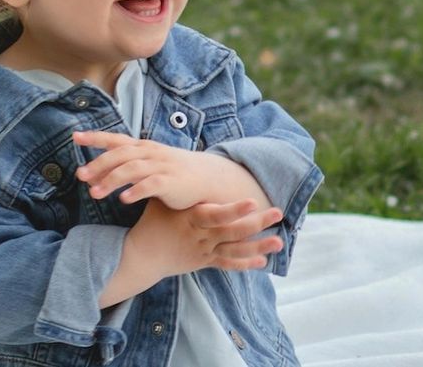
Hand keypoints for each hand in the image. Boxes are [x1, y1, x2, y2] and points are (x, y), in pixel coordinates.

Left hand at [74, 130, 221, 208]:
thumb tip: (93, 173)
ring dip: (111, 180)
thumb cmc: (172, 172)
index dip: (95, 137)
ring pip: (132, 169)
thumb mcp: (147, 164)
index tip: (75, 137)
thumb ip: (124, 165)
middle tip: (80, 176)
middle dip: (98, 164)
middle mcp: (150, 153)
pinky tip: (123, 199)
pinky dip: (136, 191)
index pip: (116, 139)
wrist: (207, 178)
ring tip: (94, 193)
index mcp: (142, 147)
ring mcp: (161, 166)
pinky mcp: (171, 182)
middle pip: (120, 155)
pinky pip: (151, 185)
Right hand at [130, 198, 284, 277]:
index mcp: (192, 218)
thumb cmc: (154, 220)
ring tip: (279, 241)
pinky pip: (228, 264)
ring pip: (235, 250)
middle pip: (232, 231)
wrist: (143, 255)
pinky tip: (264, 261)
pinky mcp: (206, 261)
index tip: (252, 201)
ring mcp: (205, 250)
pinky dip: (245, 264)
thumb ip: (173, 184)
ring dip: (258, 246)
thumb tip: (172, 157)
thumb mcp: (162, 200)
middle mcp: (201, 236)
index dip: (234, 210)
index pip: (216, 214)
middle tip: (277, 213)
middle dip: (256, 223)